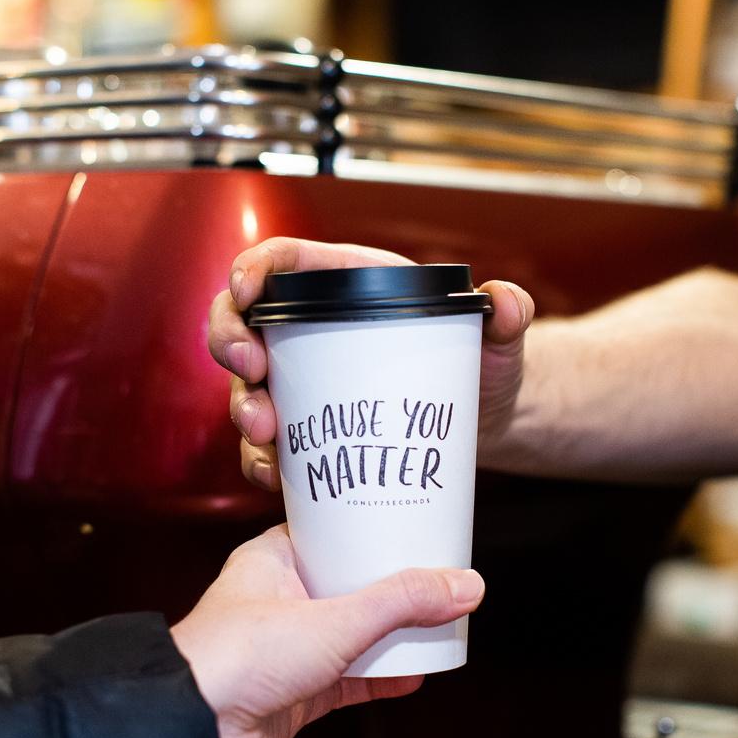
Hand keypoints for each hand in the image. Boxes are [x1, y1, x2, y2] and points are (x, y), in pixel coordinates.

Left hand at [170, 525, 483, 737]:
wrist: (193, 731)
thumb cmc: (237, 657)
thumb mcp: (334, 620)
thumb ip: (401, 603)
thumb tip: (464, 586)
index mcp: (273, 560)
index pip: (330, 530)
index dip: (372, 527)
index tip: (414, 522)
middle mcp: (280, 599)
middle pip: (350, 583)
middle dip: (394, 585)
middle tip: (441, 573)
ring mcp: (288, 647)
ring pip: (354, 633)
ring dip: (393, 633)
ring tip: (441, 621)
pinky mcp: (296, 691)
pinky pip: (350, 678)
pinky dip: (382, 676)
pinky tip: (417, 673)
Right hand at [207, 237, 534, 490]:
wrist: (480, 423)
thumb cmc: (479, 366)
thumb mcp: (495, 339)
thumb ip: (508, 314)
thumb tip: (507, 301)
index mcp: (346, 286)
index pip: (282, 262)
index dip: (251, 268)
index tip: (245, 290)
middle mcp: (311, 331)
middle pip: (243, 321)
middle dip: (229, 341)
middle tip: (250, 373)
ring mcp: (302, 382)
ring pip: (244, 385)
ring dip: (241, 407)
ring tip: (265, 432)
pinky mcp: (307, 430)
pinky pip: (266, 444)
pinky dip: (259, 460)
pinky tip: (273, 475)